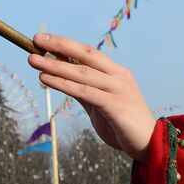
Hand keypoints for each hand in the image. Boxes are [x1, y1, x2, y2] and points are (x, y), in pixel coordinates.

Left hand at [29, 33, 155, 160]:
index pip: (88, 52)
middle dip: (59, 46)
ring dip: (55, 65)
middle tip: (36, 39)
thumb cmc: (123, 125)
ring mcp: (119, 90)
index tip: (43, 38)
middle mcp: (119, 77)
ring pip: (82, 73)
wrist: (150, 145)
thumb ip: (85, 90)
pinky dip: (64, 85)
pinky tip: (46, 80)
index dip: (66, 44)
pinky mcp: (116, 106)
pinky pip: (85, 92)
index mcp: (117, 73)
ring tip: (33, 60)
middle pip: (86, 55)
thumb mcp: (100, 104)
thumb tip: (62, 77)